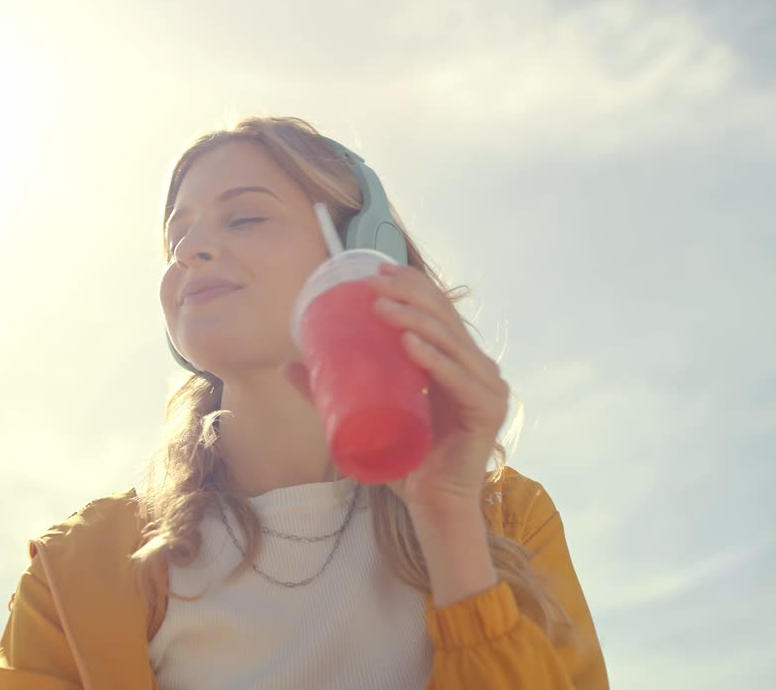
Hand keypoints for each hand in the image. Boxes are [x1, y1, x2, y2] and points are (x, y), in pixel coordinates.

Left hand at [283, 262, 509, 517]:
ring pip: (450, 342)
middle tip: (372, 286)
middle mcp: (478, 368)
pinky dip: (436, 360)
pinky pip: (459, 379)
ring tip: (381, 309)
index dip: (413, 284)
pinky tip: (412, 345)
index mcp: (456, 360)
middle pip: (445, 318)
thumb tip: (288, 365)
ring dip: (415, 319)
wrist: (431, 505)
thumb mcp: (363, 415)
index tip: (377, 270)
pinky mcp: (487, 411)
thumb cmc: (404, 460)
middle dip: (409, 294)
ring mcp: (487, 388)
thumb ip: (329, 392)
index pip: (439, 311)